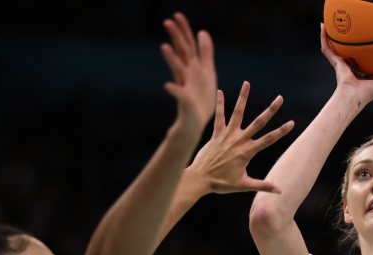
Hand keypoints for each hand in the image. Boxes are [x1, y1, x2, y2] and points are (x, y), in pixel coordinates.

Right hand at [160, 13, 216, 134]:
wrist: (196, 122)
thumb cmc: (201, 98)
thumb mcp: (207, 72)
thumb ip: (205, 53)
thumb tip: (202, 32)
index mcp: (193, 68)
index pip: (188, 45)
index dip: (184, 30)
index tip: (177, 15)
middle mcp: (186, 75)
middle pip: (181, 53)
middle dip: (176, 38)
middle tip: (167, 22)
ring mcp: (184, 87)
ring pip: (177, 71)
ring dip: (171, 59)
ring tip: (164, 47)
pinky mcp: (185, 102)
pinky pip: (179, 95)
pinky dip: (174, 90)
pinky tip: (168, 86)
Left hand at [187, 82, 294, 193]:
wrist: (200, 179)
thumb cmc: (221, 183)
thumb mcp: (244, 186)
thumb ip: (262, 186)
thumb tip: (280, 191)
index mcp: (248, 152)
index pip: (269, 139)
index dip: (282, 131)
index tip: (292, 122)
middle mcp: (239, 140)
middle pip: (258, 122)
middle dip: (271, 110)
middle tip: (280, 98)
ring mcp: (227, 135)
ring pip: (238, 113)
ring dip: (243, 97)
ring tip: (247, 83)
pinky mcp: (216, 134)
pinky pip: (218, 116)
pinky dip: (219, 104)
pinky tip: (219, 91)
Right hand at [319, 24, 372, 105]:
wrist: (354, 96)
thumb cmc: (370, 93)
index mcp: (363, 71)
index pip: (367, 58)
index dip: (370, 51)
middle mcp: (352, 66)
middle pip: (351, 49)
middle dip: (351, 40)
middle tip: (353, 27)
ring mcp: (342, 63)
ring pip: (337, 46)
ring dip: (333, 35)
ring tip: (333, 22)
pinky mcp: (335, 61)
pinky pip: (327, 48)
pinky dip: (323, 37)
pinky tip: (323, 26)